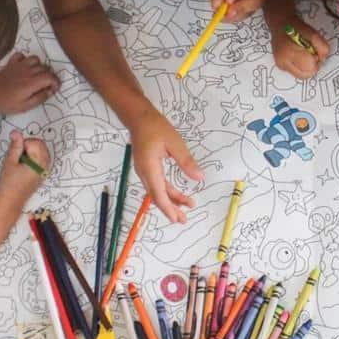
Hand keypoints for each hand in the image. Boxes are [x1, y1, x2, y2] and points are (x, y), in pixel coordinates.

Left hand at [0, 53, 58, 114]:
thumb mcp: (25, 106)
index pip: (50, 77)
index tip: (54, 89)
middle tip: (46, 85)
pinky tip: (24, 67)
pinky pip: (21, 55)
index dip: (56, 82)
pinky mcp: (11, 63)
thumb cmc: (6, 104)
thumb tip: (50, 91)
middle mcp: (27, 71)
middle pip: (45, 68)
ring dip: (39, 66)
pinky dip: (25, 60)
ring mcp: (18, 65)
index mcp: (32, 82)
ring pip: (36, 59)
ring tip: (37, 75)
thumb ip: (40, 98)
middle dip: (49, 76)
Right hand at [0, 130, 50, 203]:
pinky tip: (24, 167)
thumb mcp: (9, 162)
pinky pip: (41, 159)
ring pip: (41, 151)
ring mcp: (45, 169)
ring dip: (30, 152)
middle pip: (40, 145)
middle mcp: (46, 165)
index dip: (22, 145)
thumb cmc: (9, 182)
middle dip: (28, 146)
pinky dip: (33, 158)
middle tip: (17, 158)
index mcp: (39, 161)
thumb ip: (15, 146)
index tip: (15, 154)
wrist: (10, 201)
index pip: (34, 142)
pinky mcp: (43, 173)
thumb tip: (16, 132)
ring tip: (20, 163)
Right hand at [129, 107, 203, 223]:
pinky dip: (167, 192)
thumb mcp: (175, 143)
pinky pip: (157, 184)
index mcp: (150, 168)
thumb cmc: (156, 127)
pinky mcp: (147, 168)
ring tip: (186, 208)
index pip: (158, 193)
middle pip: (157, 196)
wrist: (138, 118)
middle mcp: (144, 173)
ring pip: (157, 191)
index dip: (168, 208)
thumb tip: (200, 178)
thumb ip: (187, 162)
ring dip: (171, 201)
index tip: (176, 219)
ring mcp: (144, 171)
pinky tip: (177, 196)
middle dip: (170, 209)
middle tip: (184, 220)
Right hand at [270, 17, 329, 79]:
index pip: (310, 67)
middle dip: (312, 66)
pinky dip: (301, 66)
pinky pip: (297, 72)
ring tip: (305, 54)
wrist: (280, 23)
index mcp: (290, 52)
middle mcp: (283, 62)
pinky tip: (300, 56)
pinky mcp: (281, 67)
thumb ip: (322, 46)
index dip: (316, 60)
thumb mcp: (313, 33)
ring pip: (301, 75)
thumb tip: (323, 59)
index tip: (314, 51)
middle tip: (311, 54)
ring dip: (307, 67)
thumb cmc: (296, 26)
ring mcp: (281, 65)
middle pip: (306, 75)